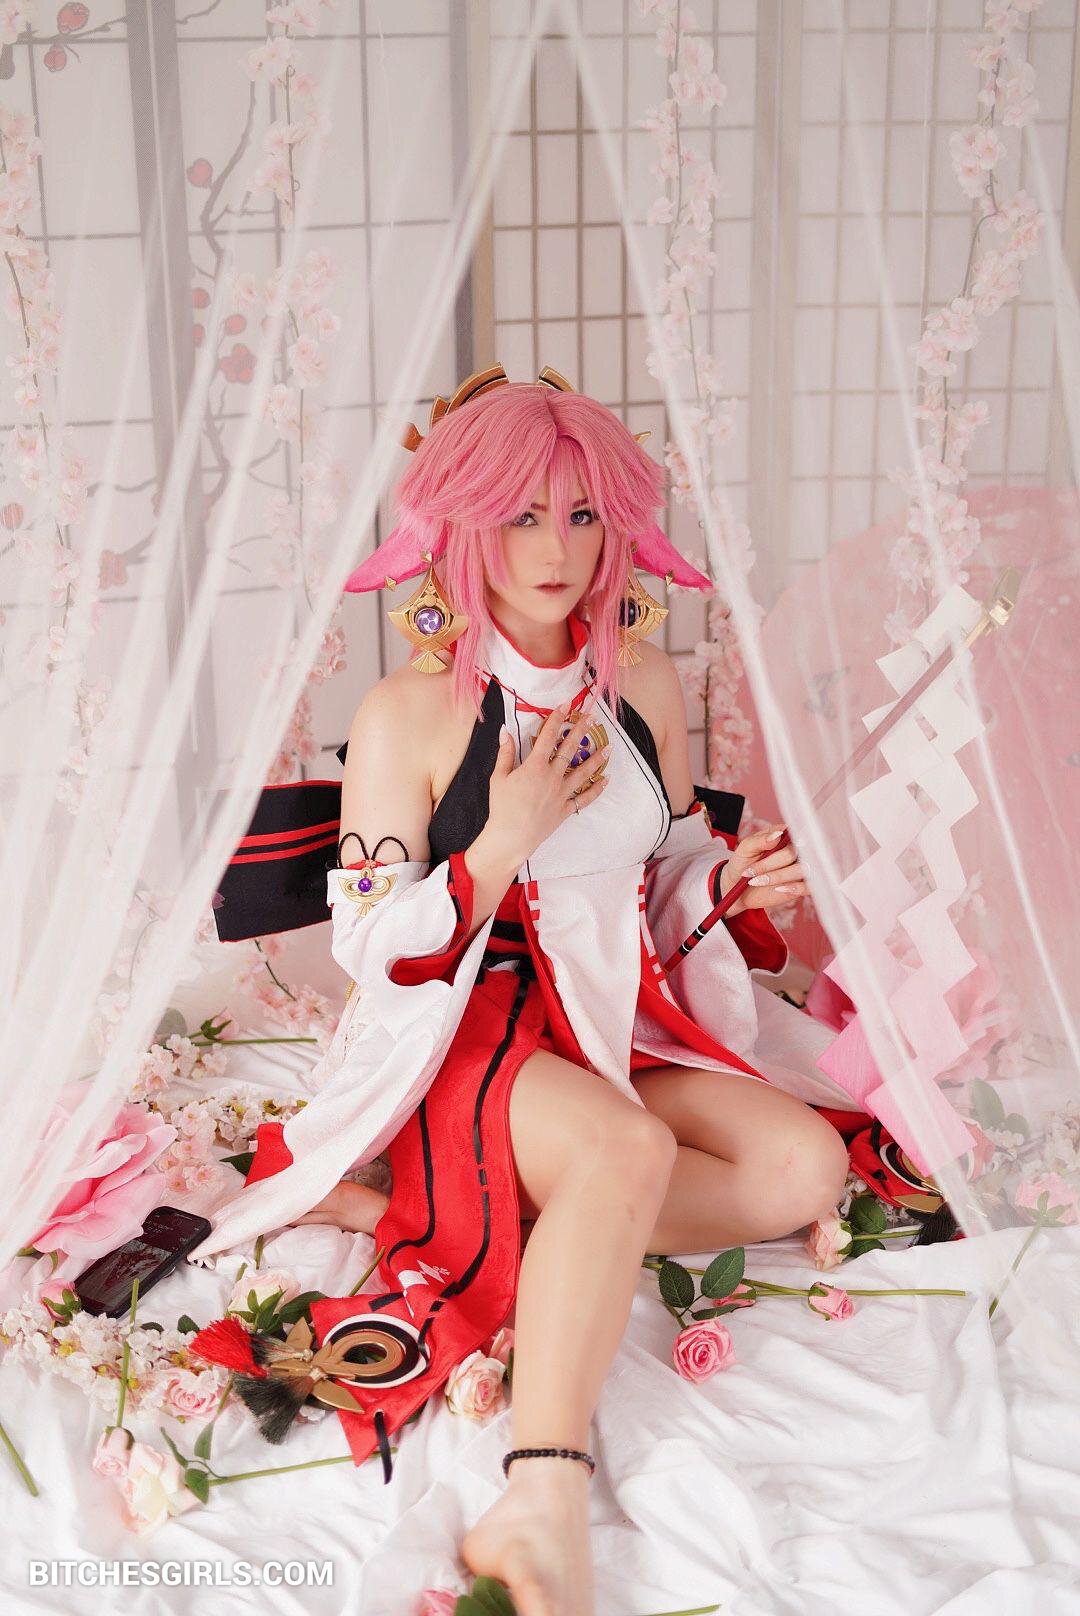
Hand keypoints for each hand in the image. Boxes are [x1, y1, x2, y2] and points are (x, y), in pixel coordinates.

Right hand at [478, 701, 610, 871]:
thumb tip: (505, 731)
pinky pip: (584, 798)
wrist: (510, 838)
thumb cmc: (501, 807)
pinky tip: (606, 780)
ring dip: (597, 758)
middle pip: (570, 749)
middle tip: (592, 716)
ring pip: (583, 772)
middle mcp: (552, 777)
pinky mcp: (565, 809)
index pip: (548, 736)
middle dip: (581, 730)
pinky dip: (596, 789)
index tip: (565, 705)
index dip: (557, 718)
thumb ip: (505, 753)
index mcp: (534, 767)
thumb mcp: (498, 777)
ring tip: (609, 747)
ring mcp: (561, 793)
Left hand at [718, 823, 807, 916]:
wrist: (738, 886)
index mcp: (785, 835)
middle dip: (770, 863)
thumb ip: (760, 840)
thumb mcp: (746, 848)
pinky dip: (794, 888)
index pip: (794, 832)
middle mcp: (796, 850)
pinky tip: (778, 888)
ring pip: (802, 869)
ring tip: (756, 881)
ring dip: (778, 876)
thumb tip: (777, 834)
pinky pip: (809, 886)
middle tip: (750, 871)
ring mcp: (800, 868)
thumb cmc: (743, 863)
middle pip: (794, 852)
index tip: (772, 847)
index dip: (787, 839)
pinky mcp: (802, 885)